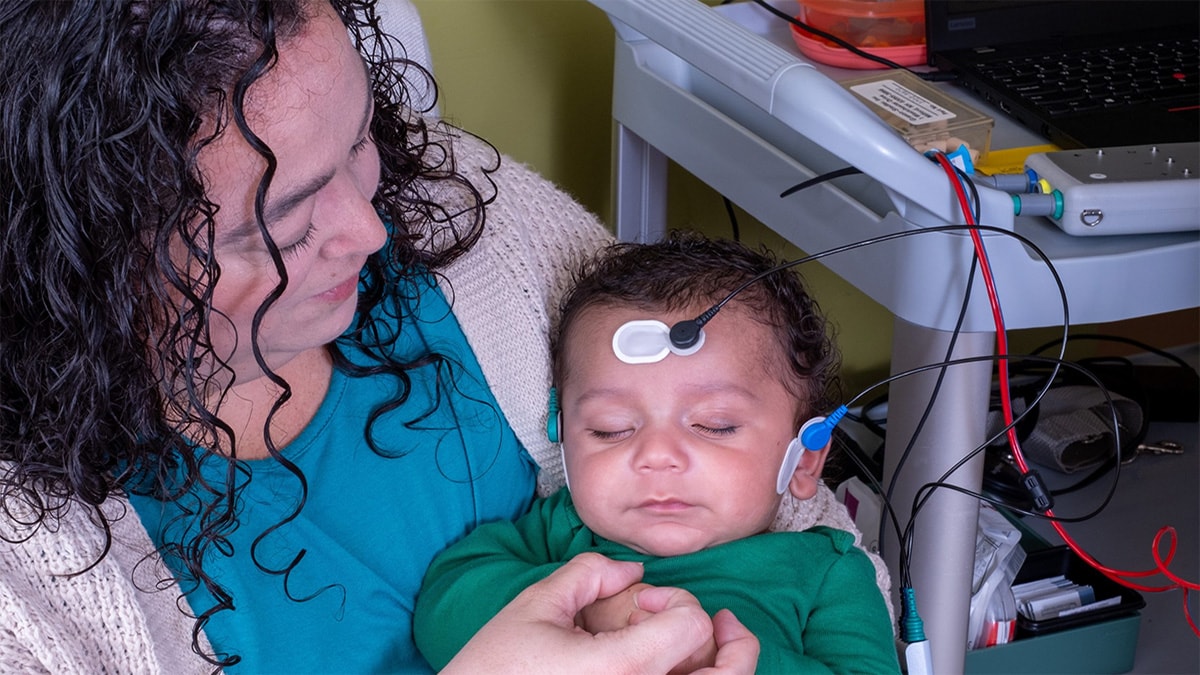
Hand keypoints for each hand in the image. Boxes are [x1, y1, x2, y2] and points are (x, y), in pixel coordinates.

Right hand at [442, 552, 754, 673]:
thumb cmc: (493, 671)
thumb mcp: (535, 606)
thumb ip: (588, 574)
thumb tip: (629, 570)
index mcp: (623, 669)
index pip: (692, 624)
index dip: (676, 600)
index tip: (642, 602)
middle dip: (732, 643)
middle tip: (720, 623)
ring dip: (723, 673)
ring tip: (708, 650)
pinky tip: (678, 671)